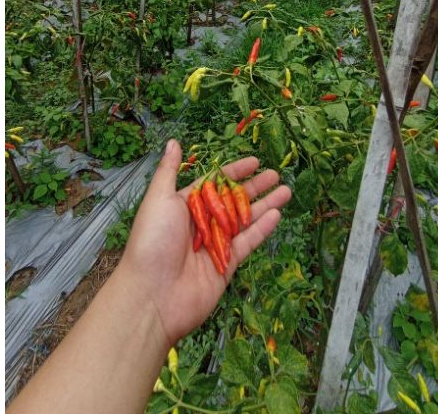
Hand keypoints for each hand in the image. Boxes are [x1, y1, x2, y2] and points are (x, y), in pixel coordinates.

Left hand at [117, 139, 291, 345]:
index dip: (234, 171)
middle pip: (233, 200)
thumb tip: (173, 142)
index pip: (214, 182)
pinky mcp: (226, 266)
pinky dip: (262, 229)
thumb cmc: (151, 242)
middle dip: (254, 187)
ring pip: (245, 220)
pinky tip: (276, 215)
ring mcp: (215, 245)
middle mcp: (201, 223)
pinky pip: (247, 243)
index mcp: (184, 205)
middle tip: (276, 174)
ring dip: (265, 205)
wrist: (152, 295)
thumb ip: (169, 170)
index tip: (254, 161)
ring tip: (286, 191)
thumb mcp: (159, 199)